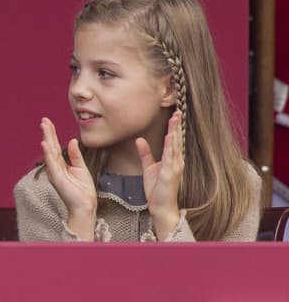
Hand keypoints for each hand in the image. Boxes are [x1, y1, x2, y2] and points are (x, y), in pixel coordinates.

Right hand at [40, 117, 96, 239]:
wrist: (85, 206)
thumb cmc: (83, 190)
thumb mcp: (81, 168)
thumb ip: (75, 155)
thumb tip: (72, 141)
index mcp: (61, 165)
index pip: (55, 146)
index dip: (52, 134)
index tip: (48, 122)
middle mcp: (55, 167)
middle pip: (50, 146)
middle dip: (47, 132)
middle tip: (43, 119)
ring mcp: (55, 172)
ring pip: (50, 152)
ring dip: (46, 138)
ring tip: (44, 126)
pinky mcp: (57, 178)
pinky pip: (52, 163)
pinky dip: (48, 153)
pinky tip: (45, 144)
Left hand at [139, 111, 183, 237]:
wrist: (161, 206)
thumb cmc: (157, 188)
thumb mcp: (148, 167)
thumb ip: (145, 153)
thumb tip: (139, 139)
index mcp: (172, 160)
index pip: (173, 140)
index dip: (174, 128)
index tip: (175, 115)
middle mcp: (176, 162)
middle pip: (176, 140)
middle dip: (177, 126)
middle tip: (178, 112)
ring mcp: (174, 168)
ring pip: (174, 146)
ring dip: (174, 132)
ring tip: (175, 119)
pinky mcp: (170, 174)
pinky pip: (170, 158)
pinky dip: (169, 147)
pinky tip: (169, 137)